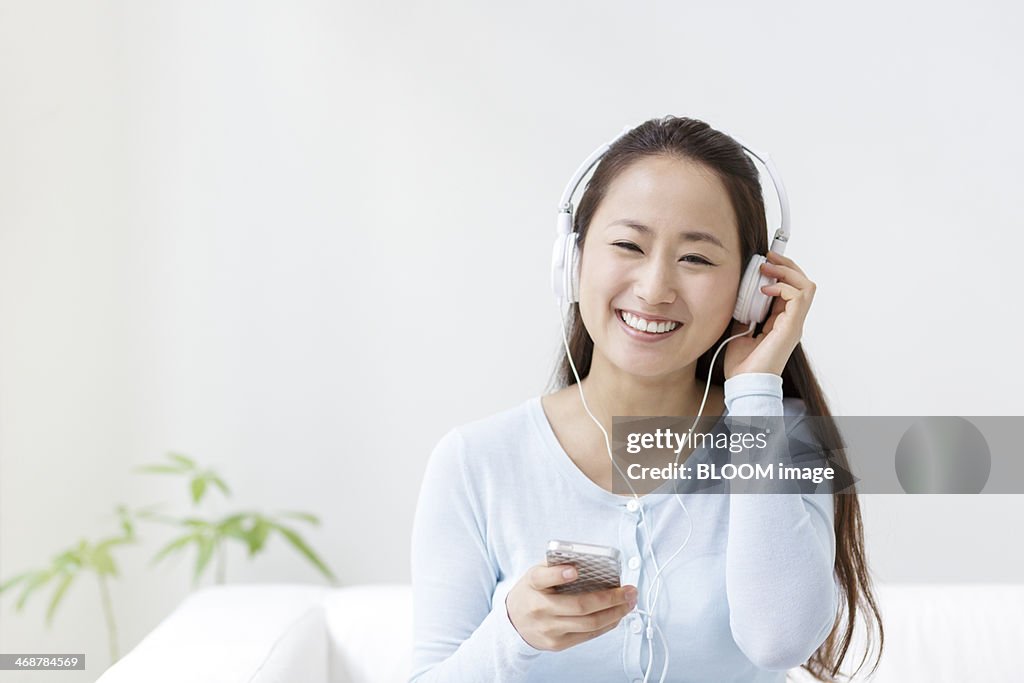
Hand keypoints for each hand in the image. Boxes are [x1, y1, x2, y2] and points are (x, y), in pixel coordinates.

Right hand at [505, 563, 637, 650]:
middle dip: (610, 598)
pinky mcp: (557, 644)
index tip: (575, 570)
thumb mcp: (537, 573)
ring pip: (589, 624)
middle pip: (579, 606)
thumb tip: (592, 562)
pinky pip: (588, 635)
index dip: (559, 574)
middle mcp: (539, 608)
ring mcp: (549, 629)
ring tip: (629, 603)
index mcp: (532, 584)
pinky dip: (607, 624)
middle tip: (629, 591)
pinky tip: (617, 615)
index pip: (542, 578)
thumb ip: (558, 566)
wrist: (514, 621)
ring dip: (615, 613)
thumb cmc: (533, 591)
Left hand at [724, 250, 816, 378]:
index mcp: (781, 322)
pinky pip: (799, 297)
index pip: (789, 290)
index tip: (764, 261)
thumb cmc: (742, 365)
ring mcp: (794, 324)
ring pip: (806, 286)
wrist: (744, 383)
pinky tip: (765, 289)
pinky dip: (783, 287)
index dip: (780, 272)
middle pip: (803, 284)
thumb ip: (744, 314)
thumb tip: (740, 297)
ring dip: (787, 271)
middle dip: (787, 265)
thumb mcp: (739, 331)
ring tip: (767, 267)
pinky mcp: (791, 327)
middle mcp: (791, 321)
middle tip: (768, 257)